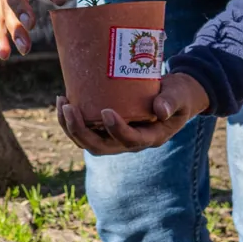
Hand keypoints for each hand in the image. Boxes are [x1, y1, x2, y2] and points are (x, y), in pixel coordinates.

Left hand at [55, 72, 209, 155]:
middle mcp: (130, 142)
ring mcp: (116, 137)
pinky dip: (71, 120)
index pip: (130, 140)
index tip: (106, 111)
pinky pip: (85, 130)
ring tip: (63, 102)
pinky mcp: (106, 128)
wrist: (173, 95)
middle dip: (81, 131)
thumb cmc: (178, 94)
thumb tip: (161, 110)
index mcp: (150, 137)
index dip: (117, 130)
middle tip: (70, 107)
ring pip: (88, 142)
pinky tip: (64, 100)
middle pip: (100, 147)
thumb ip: (172, 100)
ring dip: (71, 127)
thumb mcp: (180, 95)